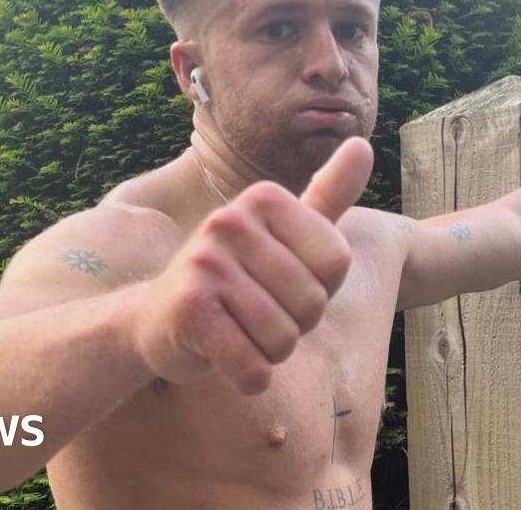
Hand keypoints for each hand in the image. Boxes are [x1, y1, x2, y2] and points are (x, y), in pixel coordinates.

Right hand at [132, 137, 373, 394]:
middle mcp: (230, 221)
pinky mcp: (187, 310)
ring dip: (269, 352)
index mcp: (264, 198)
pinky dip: (248, 377)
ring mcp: (204, 264)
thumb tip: (363, 143)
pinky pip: (252, 367)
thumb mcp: (285, 234)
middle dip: (294, 325)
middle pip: (313, 302)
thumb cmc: (238, 280)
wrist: (157, 320)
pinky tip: (224, 357)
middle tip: (255, 313)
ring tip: (239, 332)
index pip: (338, 261)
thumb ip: (328, 194)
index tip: (282, 283)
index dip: (320, 288)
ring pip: (284, 339)